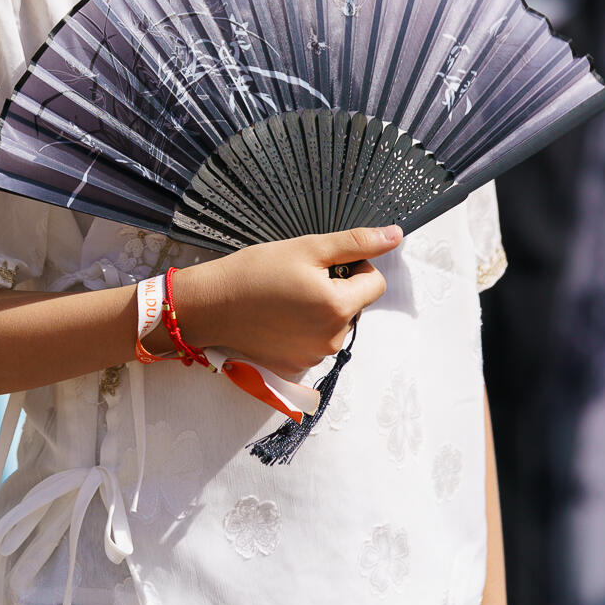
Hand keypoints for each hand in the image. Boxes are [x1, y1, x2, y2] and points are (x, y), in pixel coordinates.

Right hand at [166, 226, 401, 378]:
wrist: (209, 306)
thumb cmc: (254, 272)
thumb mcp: (306, 248)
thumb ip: (355, 243)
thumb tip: (395, 236)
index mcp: (338, 307)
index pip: (375, 283)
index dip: (355, 267)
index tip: (326, 263)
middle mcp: (331, 339)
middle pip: (354, 306)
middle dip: (336, 290)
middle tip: (299, 279)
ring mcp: (313, 357)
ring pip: (334, 325)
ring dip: (320, 311)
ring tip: (284, 299)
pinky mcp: (296, 368)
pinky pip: (314, 343)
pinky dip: (302, 330)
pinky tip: (277, 319)